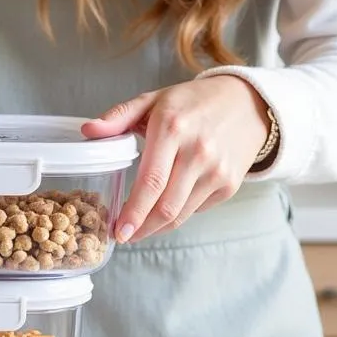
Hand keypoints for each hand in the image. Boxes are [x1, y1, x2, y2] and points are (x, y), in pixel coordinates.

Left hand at [82, 76, 270, 243]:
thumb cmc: (193, 102)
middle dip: (141, 228)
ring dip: (156, 227)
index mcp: (172, 128)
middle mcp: (198, 152)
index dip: (133, 212)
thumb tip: (88, 130)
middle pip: (166, 206)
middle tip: (123, 236)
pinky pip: (196, 209)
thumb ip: (118, 116)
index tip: (118, 229)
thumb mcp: (153, 100)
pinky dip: (178, 213)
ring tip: (139, 227)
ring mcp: (217, 171)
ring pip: (181, 214)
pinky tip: (166, 205)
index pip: (151, 181)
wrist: (248, 103)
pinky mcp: (229, 184)